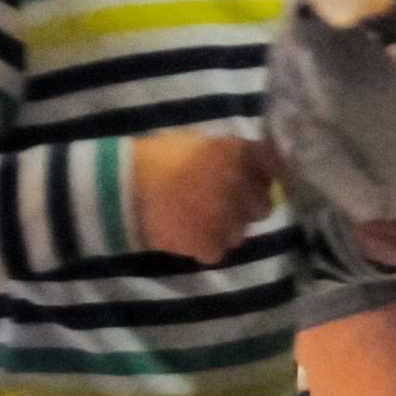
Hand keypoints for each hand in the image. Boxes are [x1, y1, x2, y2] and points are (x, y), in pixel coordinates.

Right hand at [134, 132, 276, 265]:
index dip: (262, 179)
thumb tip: (255, 167)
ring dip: (223, 230)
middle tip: (220, 206)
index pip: (273, 169)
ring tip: (196, 221)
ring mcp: (227, 217)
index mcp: (239, 154)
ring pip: (240, 233)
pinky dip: (203, 248)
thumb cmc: (159, 158)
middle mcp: (241, 185)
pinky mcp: (208, 244)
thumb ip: (233, 153)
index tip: (251, 184)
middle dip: (244, 208)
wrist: (123, 185)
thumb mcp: (201, 142)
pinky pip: (217, 252)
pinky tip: (186, 235)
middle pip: (261, 207)